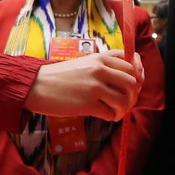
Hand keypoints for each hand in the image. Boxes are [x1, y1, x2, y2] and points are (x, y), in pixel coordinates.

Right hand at [25, 52, 141, 122]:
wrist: (37, 85)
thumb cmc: (60, 76)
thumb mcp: (84, 62)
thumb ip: (104, 65)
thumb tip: (128, 77)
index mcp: (100, 57)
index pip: (131, 64)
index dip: (138, 76)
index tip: (134, 85)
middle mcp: (100, 69)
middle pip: (132, 82)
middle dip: (133, 95)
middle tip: (125, 102)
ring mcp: (95, 87)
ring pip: (125, 99)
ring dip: (124, 109)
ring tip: (116, 111)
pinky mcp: (88, 104)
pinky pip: (111, 113)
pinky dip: (112, 117)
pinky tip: (106, 115)